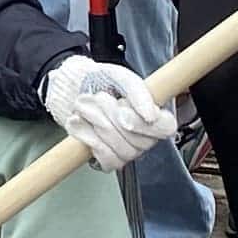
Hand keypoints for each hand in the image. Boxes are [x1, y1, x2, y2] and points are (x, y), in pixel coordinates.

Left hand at [42, 54, 179, 173]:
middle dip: (112, 116)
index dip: (144, 123)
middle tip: (98, 98)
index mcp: (154, 114)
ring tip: (83, 106)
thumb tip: (150, 114)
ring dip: (97, 124)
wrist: (72, 89)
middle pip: (140, 141)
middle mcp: (144, 135)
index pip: (165, 127)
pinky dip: (88, 139)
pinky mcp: (109, 159)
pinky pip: (107, 160)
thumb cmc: (100, 82)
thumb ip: (138, 91)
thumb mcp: (120, 77)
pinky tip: (79, 123)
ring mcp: (128, 149)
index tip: (122, 110)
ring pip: (122, 150)